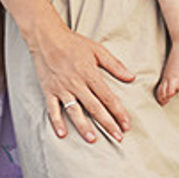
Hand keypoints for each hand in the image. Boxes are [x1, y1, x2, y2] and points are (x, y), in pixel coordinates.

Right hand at [27, 20, 136, 143]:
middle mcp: (77, 83)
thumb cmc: (73, 43)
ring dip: (84, 126)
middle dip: (107, 123)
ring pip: (74, 111)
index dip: (119, 112)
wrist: (47, 37)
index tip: (126, 125)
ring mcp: (62, 88)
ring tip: (93, 139)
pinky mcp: (49, 90)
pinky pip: (52, 109)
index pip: (108, 97)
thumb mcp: (97, 50)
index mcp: (90, 74)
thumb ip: (114, 65)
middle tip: (117, 137)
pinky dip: (56, 122)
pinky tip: (62, 134)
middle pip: (95, 107)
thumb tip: (131, 77)